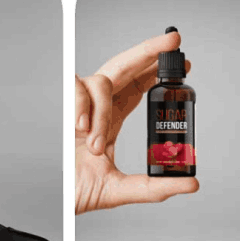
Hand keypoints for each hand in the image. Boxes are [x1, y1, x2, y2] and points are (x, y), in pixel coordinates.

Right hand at [74, 30, 198, 214]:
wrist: (49, 197)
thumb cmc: (74, 191)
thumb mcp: (120, 190)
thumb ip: (155, 188)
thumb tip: (190, 183)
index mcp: (110, 122)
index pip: (138, 88)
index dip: (157, 74)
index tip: (185, 65)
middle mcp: (96, 108)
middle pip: (125, 68)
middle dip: (149, 51)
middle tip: (173, 43)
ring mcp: (78, 104)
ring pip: (103, 81)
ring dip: (103, 111)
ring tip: (94, 143)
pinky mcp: (61, 101)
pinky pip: (79, 89)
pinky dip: (84, 107)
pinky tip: (80, 128)